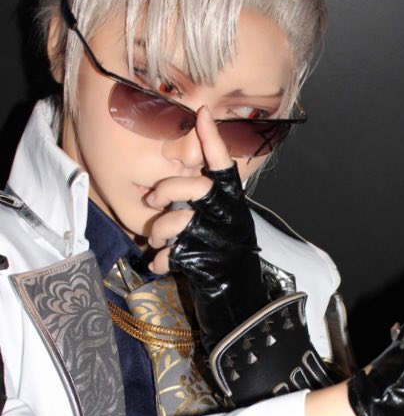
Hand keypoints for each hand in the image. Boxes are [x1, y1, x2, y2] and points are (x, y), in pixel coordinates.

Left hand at [150, 108, 268, 349]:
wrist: (239, 302)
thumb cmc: (225, 260)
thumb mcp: (221, 225)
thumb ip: (205, 204)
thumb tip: (170, 186)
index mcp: (234, 205)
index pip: (225, 166)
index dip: (213, 140)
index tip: (202, 113)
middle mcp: (229, 219)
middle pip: (196, 187)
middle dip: (168, 189)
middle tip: (152, 199)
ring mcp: (217, 241)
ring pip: (178, 221)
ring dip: (158, 232)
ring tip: (155, 241)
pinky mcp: (204, 263)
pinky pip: (172, 254)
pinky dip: (161, 262)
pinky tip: (161, 266)